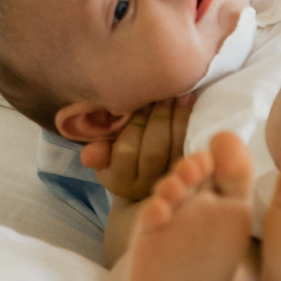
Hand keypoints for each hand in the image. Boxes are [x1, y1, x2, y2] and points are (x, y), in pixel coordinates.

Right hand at [80, 94, 195, 202]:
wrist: (154, 178)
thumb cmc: (128, 157)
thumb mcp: (107, 157)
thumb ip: (98, 153)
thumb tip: (89, 152)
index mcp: (119, 181)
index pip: (126, 151)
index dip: (135, 123)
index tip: (141, 98)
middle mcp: (145, 187)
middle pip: (152, 151)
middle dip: (158, 118)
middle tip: (163, 94)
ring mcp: (169, 181)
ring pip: (173, 150)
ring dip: (178, 118)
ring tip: (181, 95)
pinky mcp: (190, 175)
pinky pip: (190, 149)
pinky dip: (191, 125)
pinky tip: (192, 106)